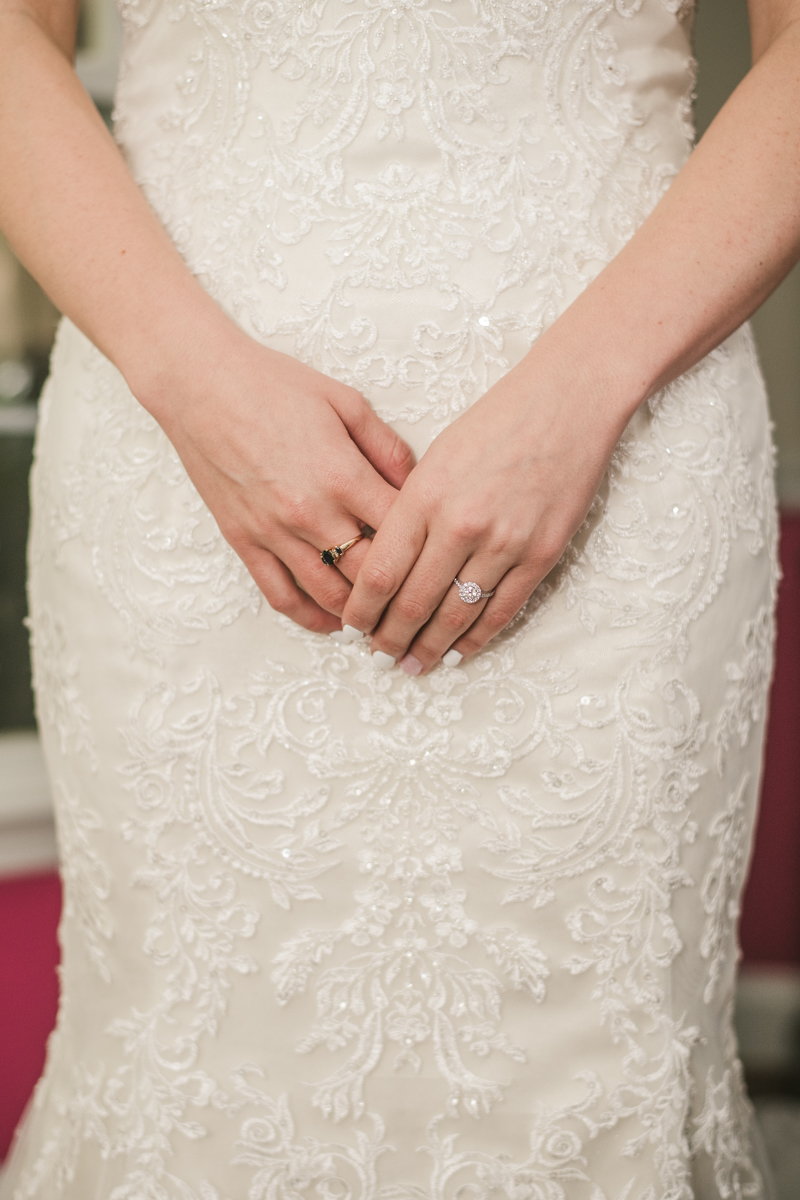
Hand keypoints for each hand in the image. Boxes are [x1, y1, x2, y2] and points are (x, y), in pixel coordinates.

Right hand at [153, 338, 414, 634]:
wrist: (200, 385)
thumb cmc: (273, 385)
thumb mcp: (346, 402)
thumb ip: (388, 447)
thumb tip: (420, 485)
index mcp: (343, 476)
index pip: (401, 531)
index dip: (427, 547)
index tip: (440, 554)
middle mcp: (311, 513)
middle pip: (370, 574)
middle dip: (400, 591)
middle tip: (422, 600)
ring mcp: (274, 532)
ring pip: (329, 595)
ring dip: (360, 613)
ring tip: (385, 617)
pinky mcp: (245, 542)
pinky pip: (281, 595)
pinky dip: (310, 617)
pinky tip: (333, 621)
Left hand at [340, 352, 630, 670]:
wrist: (567, 403)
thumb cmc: (496, 422)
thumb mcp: (436, 457)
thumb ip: (410, 509)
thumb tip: (386, 566)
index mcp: (425, 496)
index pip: (380, 573)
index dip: (362, 610)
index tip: (353, 626)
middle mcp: (460, 525)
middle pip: (413, 603)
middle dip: (390, 638)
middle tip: (378, 656)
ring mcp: (504, 544)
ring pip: (456, 616)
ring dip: (430, 648)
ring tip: (412, 664)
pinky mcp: (541, 555)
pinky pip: (501, 611)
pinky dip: (476, 638)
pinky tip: (458, 651)